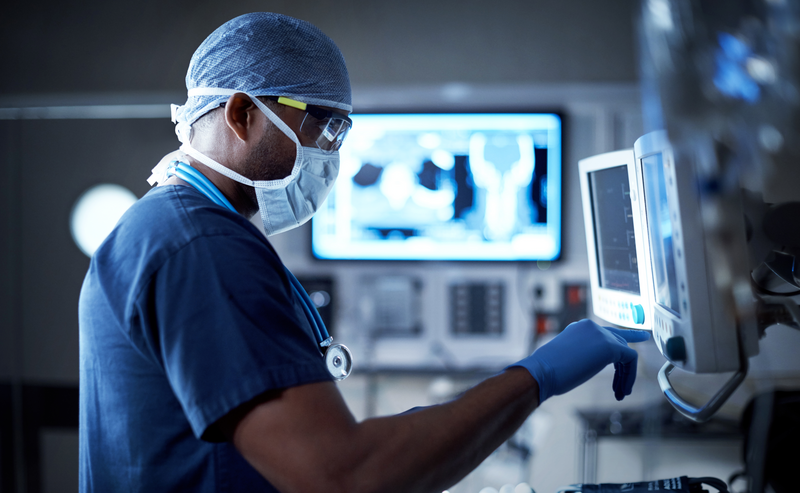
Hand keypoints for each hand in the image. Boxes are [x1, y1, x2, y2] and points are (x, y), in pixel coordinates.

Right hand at [509, 319, 650, 402]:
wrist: (542, 371)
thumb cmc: (548, 371)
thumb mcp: (568, 357)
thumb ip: (582, 354)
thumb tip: (589, 363)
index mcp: (580, 327)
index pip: (606, 333)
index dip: (621, 341)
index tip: (639, 338)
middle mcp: (592, 327)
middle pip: (619, 341)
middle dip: (625, 365)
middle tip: (624, 386)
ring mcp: (601, 334)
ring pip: (626, 352)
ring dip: (626, 375)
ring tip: (621, 394)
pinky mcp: (610, 346)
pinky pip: (630, 359)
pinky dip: (629, 376)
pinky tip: (623, 391)